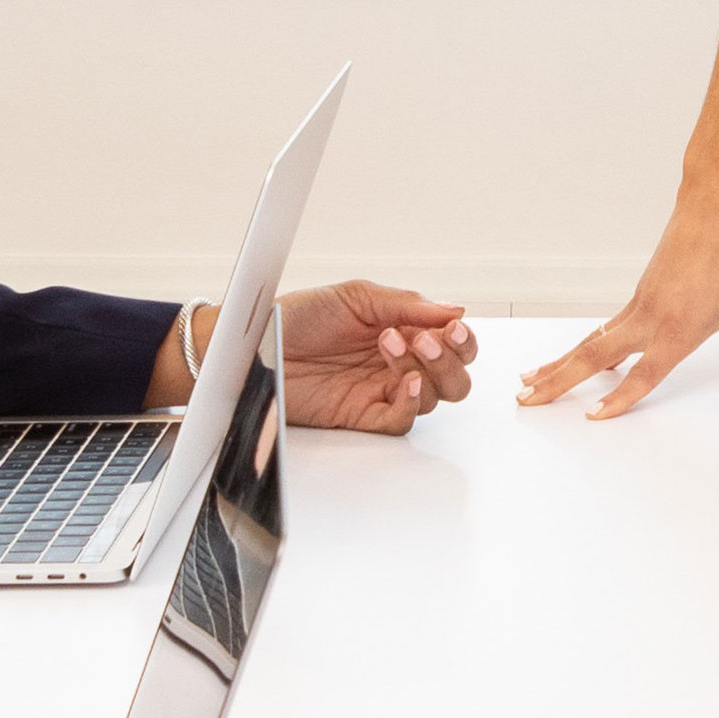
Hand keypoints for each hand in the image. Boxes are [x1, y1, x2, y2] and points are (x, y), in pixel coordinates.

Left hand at [277, 279, 476, 434]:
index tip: (453, 328)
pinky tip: (405, 383)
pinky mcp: (361, 415)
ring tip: (393, 346)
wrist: (255, 344)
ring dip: (426, 373)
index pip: (453, 344)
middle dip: (450, 360)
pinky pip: (401, 421)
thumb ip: (407, 304)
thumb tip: (455, 310)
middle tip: (424, 340)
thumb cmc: (298, 316)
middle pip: (454, 378)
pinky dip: (411, 404)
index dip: (462, 340)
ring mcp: (381, 391)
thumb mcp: (357, 296)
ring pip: (433, 399)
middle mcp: (397, 365)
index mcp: (403, 332)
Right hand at [517, 181, 718, 419]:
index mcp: (678, 328)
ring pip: (591, 342)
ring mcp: (639, 305)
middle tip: (525, 401)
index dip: (620, 398)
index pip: (644, 374)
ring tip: (529, 382)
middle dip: (558, 381)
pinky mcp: (639, 294)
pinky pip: (605, 328)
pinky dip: (584, 346)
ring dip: (560, 364)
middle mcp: (650, 318)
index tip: (593, 418)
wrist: (714, 205)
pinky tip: (574, 358)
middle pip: (594, 357)